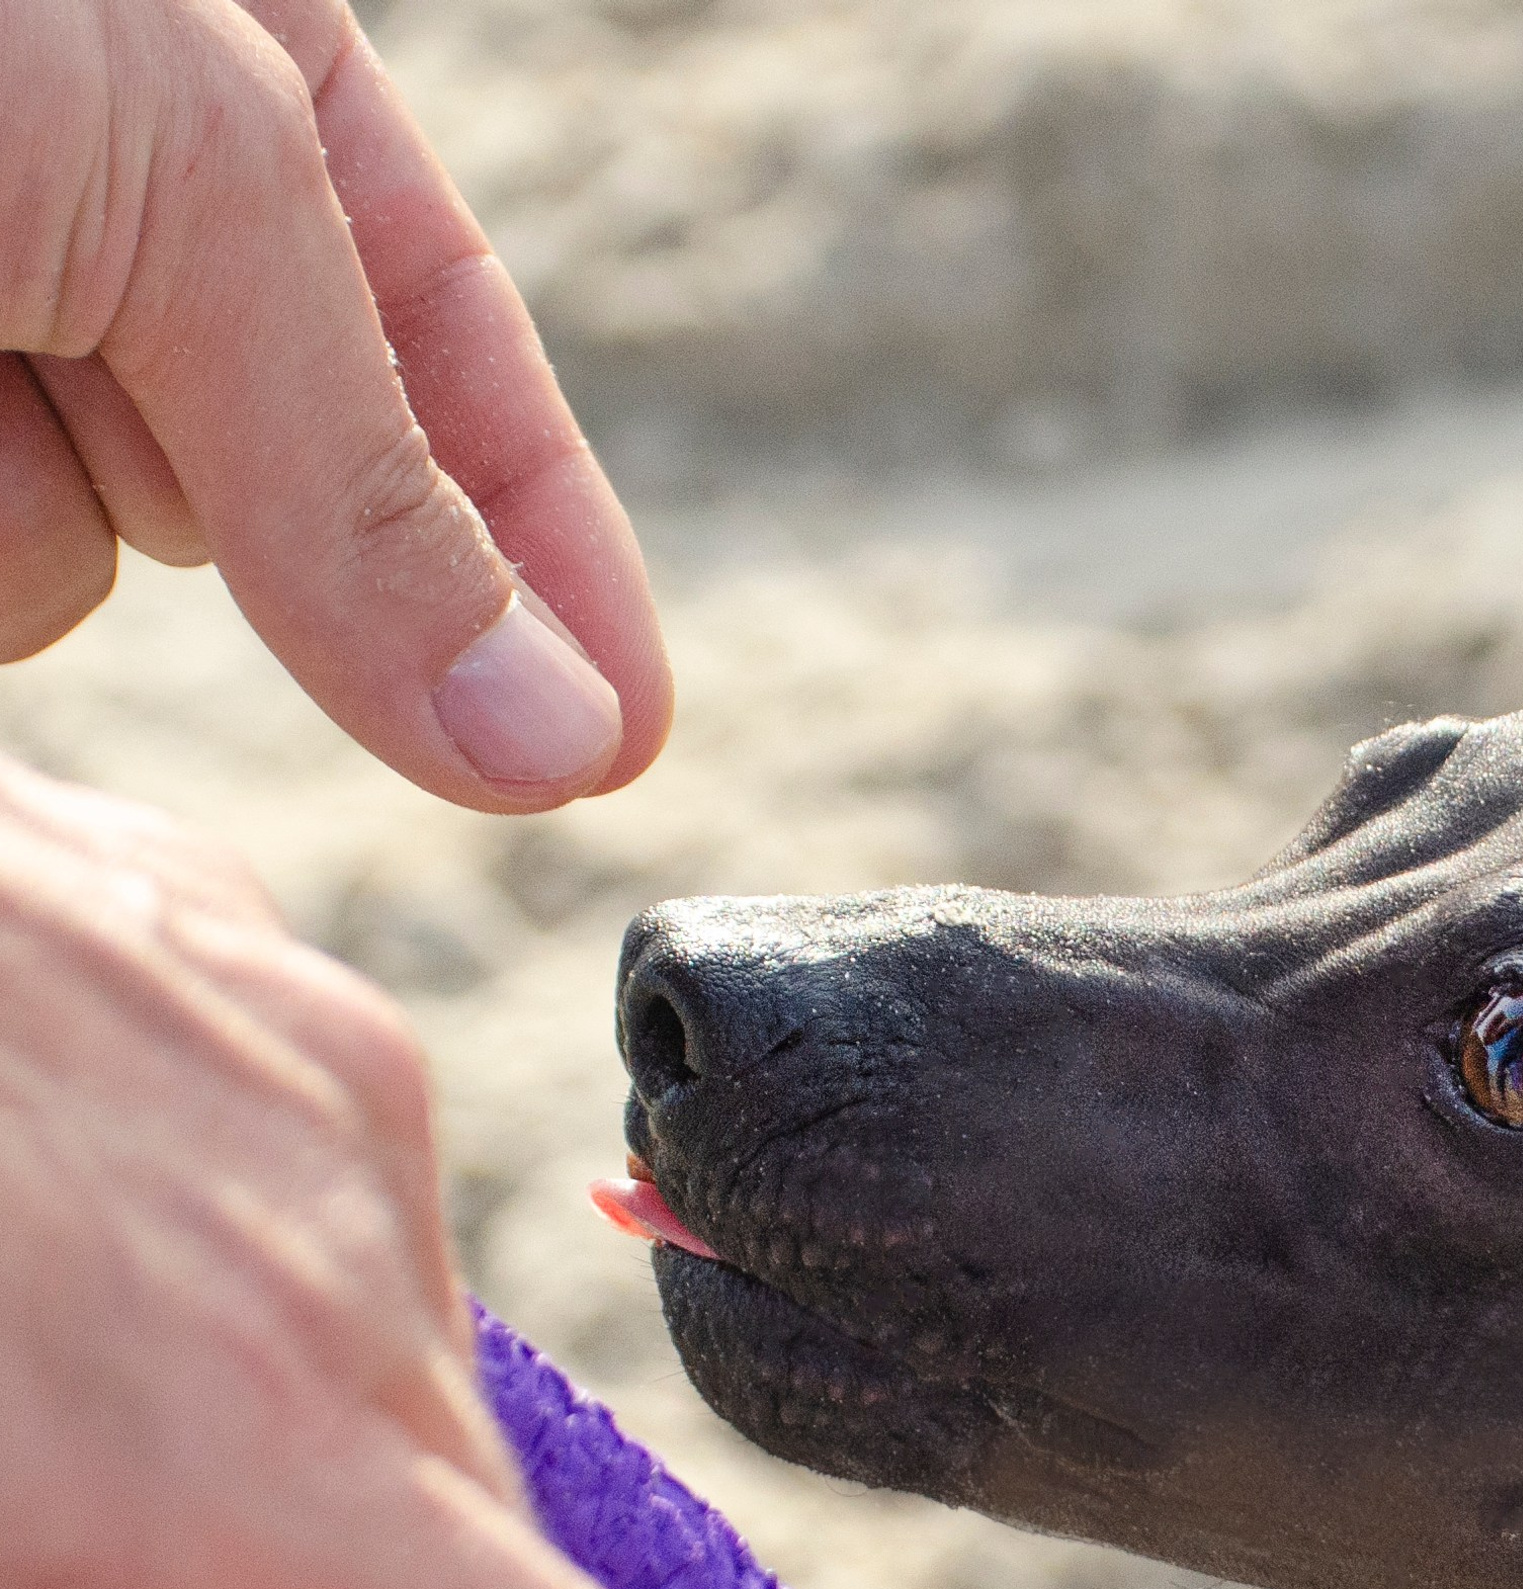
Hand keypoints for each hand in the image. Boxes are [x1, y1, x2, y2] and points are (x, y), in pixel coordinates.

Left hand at [0, 0, 671, 808]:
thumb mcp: (187, 162)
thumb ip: (375, 468)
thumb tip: (557, 737)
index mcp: (227, 50)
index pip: (453, 338)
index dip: (552, 550)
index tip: (618, 741)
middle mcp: (90, 192)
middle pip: (253, 475)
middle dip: (213, 491)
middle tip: (69, 350)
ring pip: (69, 557)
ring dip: (14, 504)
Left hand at [0, 760, 641, 1588]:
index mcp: (221, 1437)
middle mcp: (329, 1233)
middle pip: (479, 1545)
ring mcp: (300, 1058)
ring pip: (404, 1365)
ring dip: (295, 1469)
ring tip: (60, 1440)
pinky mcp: (239, 945)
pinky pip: (330, 1191)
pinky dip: (241, 1292)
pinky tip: (48, 1260)